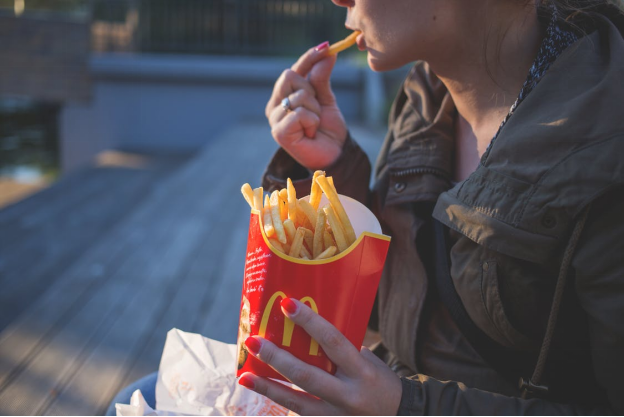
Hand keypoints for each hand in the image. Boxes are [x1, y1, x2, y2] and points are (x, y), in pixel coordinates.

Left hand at [238, 298, 401, 414]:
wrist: (398, 416)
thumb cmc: (380, 382)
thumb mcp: (368, 361)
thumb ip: (341, 349)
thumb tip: (308, 327)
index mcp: (362, 371)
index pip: (333, 342)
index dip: (310, 322)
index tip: (287, 304)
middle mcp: (348, 395)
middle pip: (306, 376)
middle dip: (276, 358)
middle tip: (253, 342)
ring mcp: (336, 416)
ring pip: (296, 402)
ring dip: (267, 387)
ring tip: (244, 376)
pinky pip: (299, 414)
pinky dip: (279, 402)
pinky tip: (261, 391)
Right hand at [265, 44, 347, 170]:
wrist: (334, 155)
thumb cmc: (328, 129)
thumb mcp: (326, 99)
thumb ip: (322, 78)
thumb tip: (327, 52)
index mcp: (283, 96)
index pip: (292, 70)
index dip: (308, 57)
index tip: (327, 46)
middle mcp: (274, 106)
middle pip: (289, 76)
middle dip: (311, 90)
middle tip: (317, 110)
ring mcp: (274, 120)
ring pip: (298, 95)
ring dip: (315, 110)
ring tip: (314, 125)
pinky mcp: (279, 133)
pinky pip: (299, 113)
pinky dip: (312, 121)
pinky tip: (311, 133)